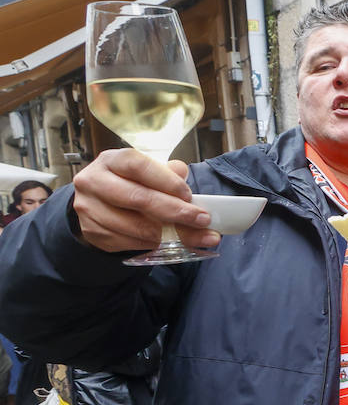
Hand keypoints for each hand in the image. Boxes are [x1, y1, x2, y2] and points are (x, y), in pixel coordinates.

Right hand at [71, 148, 216, 252]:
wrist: (97, 204)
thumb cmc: (128, 184)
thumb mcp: (147, 173)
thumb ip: (167, 174)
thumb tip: (183, 174)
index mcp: (111, 160)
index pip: (139, 166)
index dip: (167, 181)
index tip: (189, 195)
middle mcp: (94, 181)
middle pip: (138, 197)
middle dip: (175, 211)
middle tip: (202, 220)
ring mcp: (88, 207)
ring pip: (134, 225)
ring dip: (166, 234)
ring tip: (191, 235)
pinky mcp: (91, 231)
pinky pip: (127, 242)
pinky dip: (151, 244)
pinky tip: (165, 241)